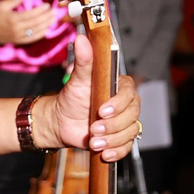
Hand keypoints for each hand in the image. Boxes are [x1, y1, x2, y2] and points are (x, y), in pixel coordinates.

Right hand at [0, 0, 65, 48]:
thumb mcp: (2, 5)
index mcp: (13, 18)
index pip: (32, 14)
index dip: (41, 10)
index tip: (47, 5)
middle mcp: (17, 28)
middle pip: (36, 23)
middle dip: (46, 17)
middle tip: (54, 12)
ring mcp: (18, 36)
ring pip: (36, 31)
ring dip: (46, 25)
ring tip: (52, 19)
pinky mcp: (18, 41)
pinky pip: (32, 39)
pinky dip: (40, 35)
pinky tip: (46, 30)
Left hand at [49, 31, 140, 160]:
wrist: (62, 121)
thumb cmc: (71, 98)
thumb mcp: (77, 79)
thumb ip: (83, 61)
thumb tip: (82, 39)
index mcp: (119, 87)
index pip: (129, 94)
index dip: (117, 104)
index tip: (101, 111)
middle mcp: (126, 104)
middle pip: (132, 116)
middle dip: (112, 126)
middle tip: (93, 130)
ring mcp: (124, 121)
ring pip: (130, 132)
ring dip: (112, 140)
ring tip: (93, 142)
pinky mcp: (120, 137)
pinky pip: (127, 147)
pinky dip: (117, 151)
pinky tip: (105, 153)